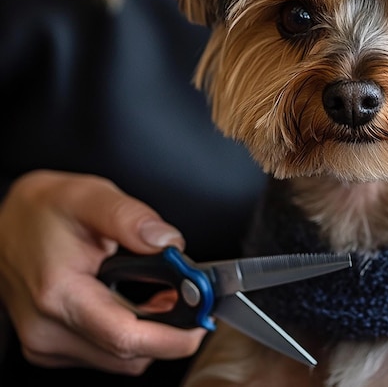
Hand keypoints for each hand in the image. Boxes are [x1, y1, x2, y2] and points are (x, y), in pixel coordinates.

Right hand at [0, 170, 205, 373]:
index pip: (125, 336)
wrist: (5, 223)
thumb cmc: (42, 209)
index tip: (199, 322)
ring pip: (118, 358)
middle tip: (189, 297)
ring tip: (166, 294)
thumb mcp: (90, 196)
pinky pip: (103, 352)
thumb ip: (132, 218)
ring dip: (151, 333)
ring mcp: (46, 342)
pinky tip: (140, 304)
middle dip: (169, 330)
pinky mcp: (49, 344)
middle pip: (127, 354)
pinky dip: (129, 333)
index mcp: (59, 293)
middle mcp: (48, 328)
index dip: (171, 336)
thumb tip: (168, 242)